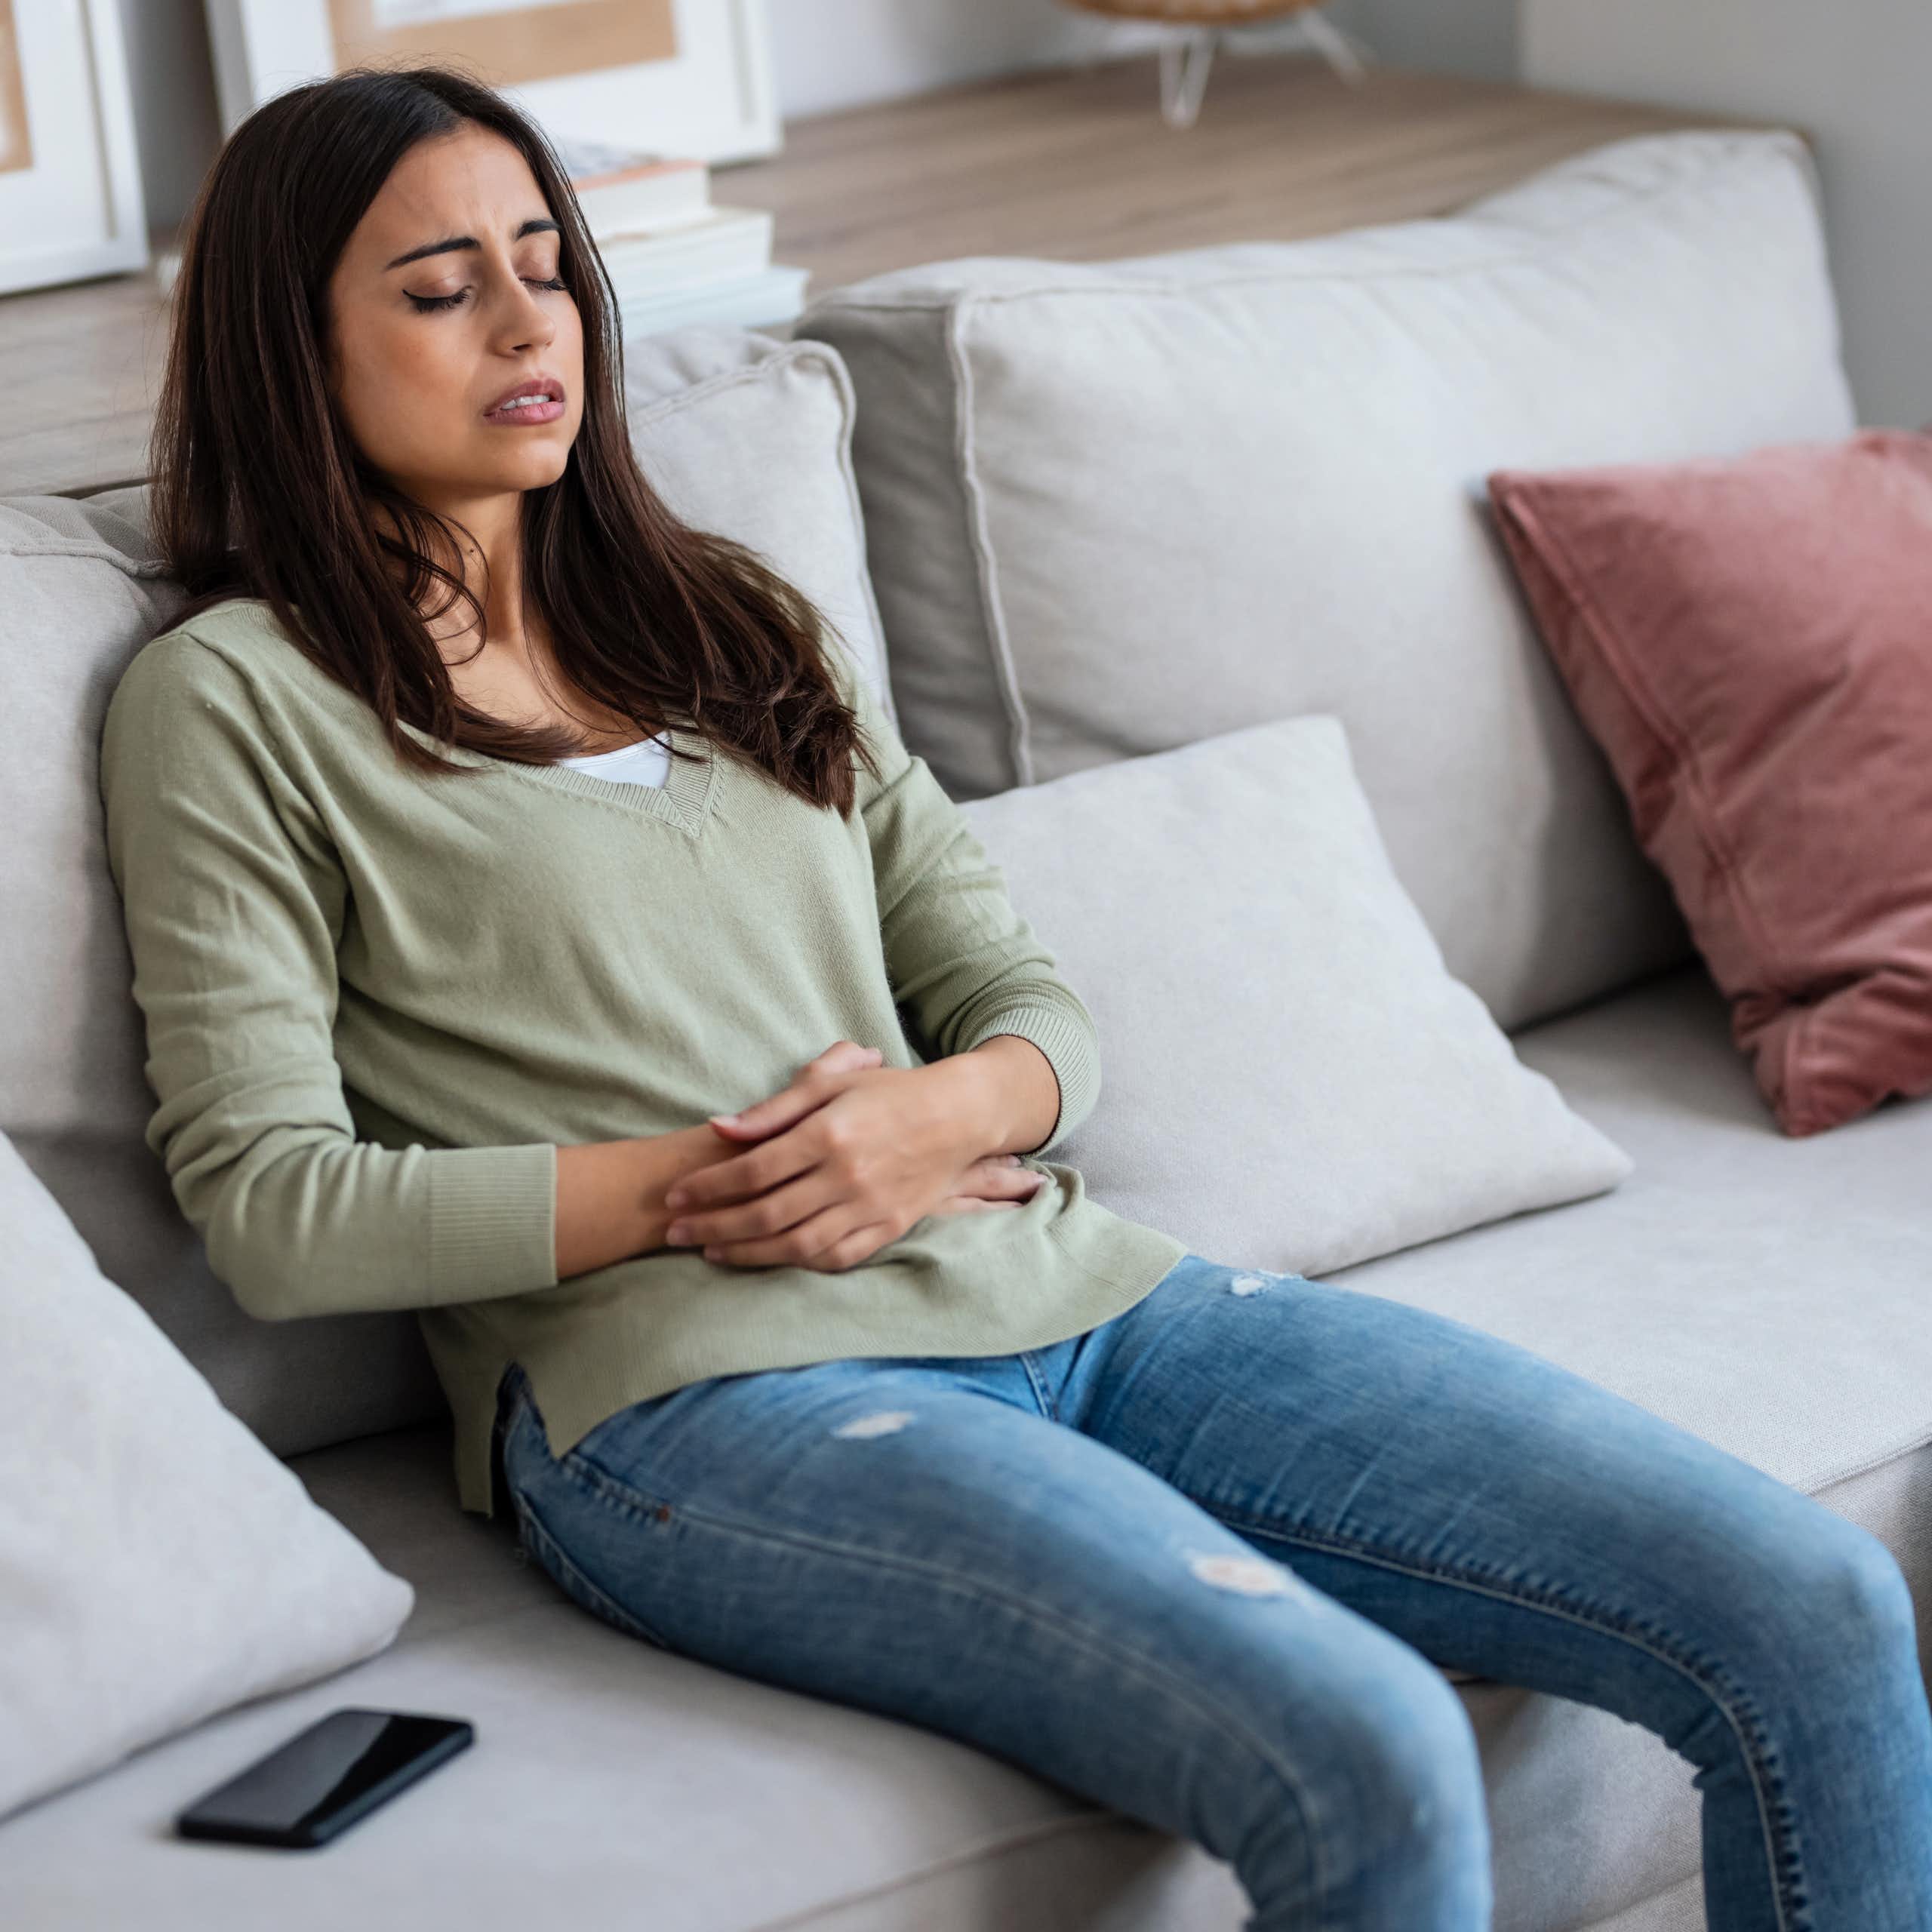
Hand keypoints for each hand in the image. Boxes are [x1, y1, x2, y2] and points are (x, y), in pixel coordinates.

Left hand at [665, 1043, 1042, 1269]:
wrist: (958, 1116)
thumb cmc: (888, 1092)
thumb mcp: (830, 1083)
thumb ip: (773, 1110)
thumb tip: (718, 1128)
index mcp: (829, 1133)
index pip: (753, 1170)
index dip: (708, 1187)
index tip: (675, 1195)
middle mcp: (848, 1175)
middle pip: (765, 1213)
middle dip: (713, 1226)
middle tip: (675, 1232)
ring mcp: (870, 1206)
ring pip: (796, 1244)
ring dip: (746, 1252)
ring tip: (711, 1251)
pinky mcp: (889, 1227)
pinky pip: (837, 1258)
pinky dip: (798, 1264)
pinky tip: (769, 1259)